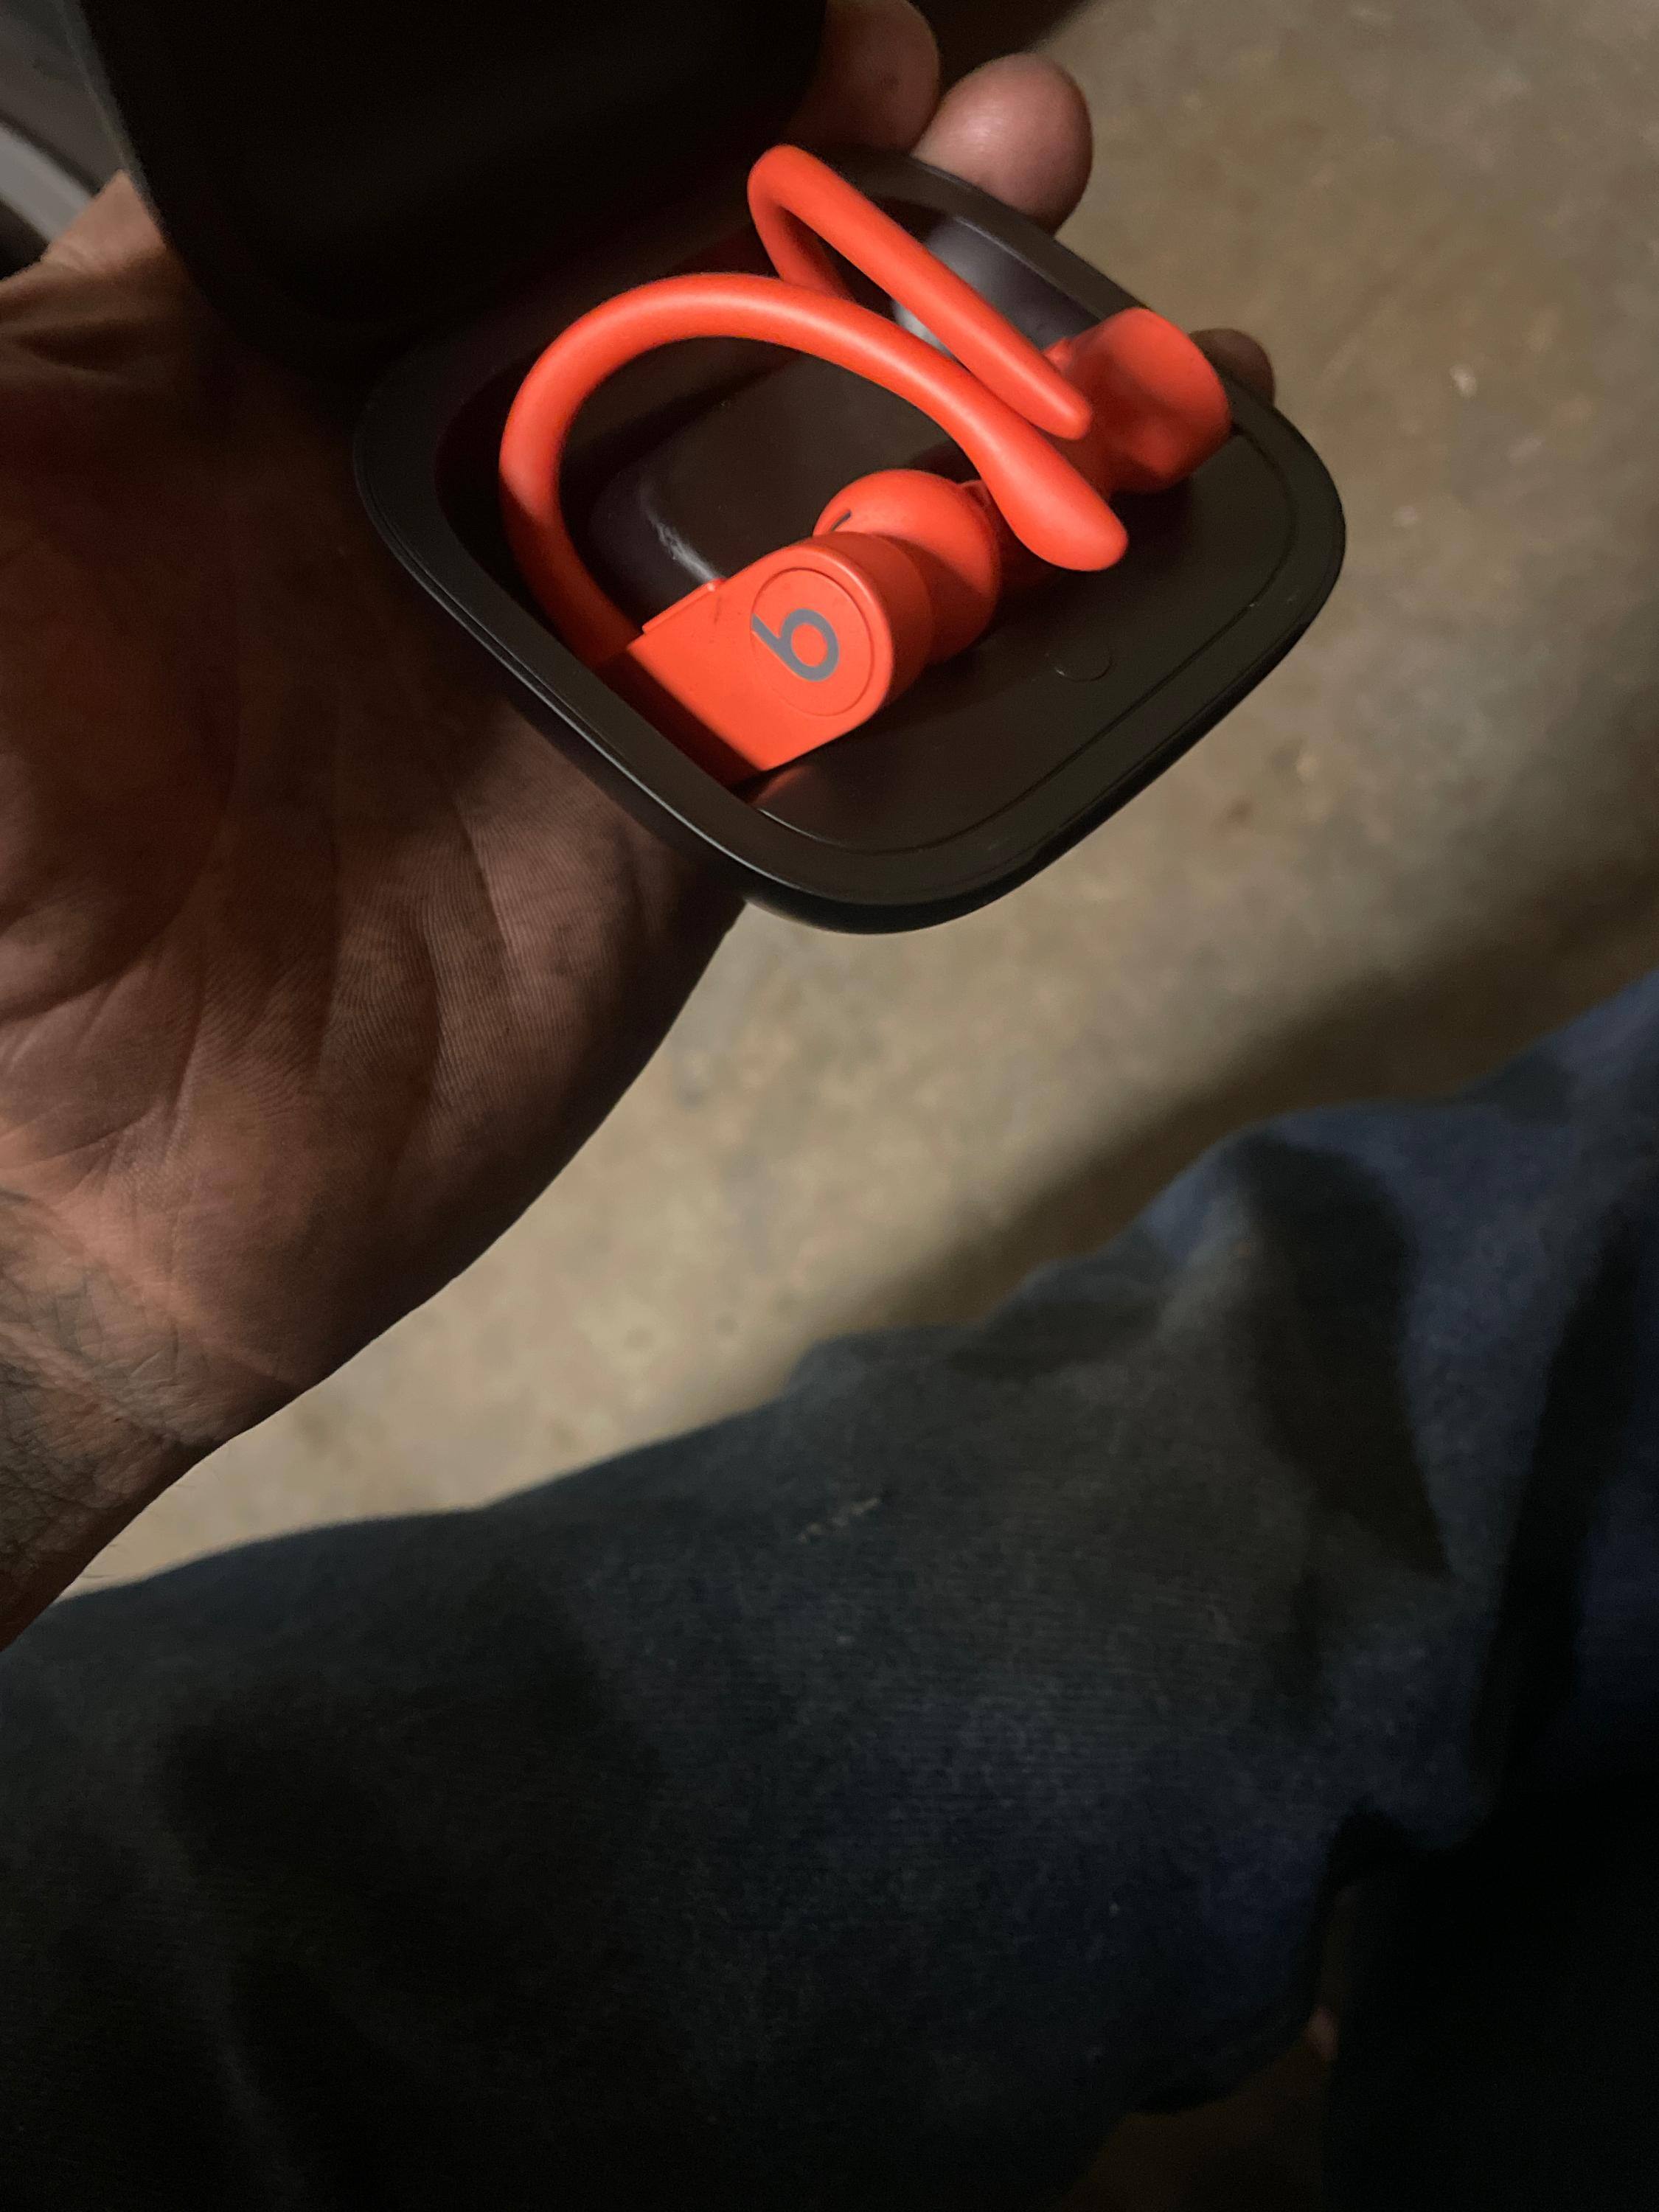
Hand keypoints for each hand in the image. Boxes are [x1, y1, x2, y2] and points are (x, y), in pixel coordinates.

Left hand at [0, 0, 1269, 1635]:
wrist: (109, 1192)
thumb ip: (25, 370)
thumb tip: (149, 121)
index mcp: (267, 383)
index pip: (485, 182)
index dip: (642, 93)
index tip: (798, 28)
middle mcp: (453, 492)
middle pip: (685, 292)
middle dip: (842, 192)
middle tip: (981, 118)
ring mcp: (586, 648)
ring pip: (802, 463)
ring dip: (950, 358)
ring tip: (1079, 259)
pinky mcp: (689, 801)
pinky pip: (864, 677)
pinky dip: (992, 599)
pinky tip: (1114, 511)